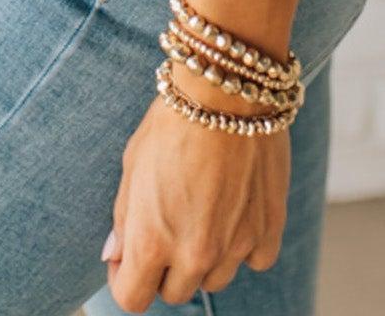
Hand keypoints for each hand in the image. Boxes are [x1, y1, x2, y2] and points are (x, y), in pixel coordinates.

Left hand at [101, 91, 288, 312]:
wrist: (227, 90)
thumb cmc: (173, 121)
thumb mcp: (133, 165)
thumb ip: (124, 219)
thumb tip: (115, 255)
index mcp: (151, 242)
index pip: (132, 298)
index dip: (125, 279)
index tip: (129, 258)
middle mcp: (194, 254)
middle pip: (175, 293)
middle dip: (166, 267)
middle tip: (169, 226)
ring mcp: (235, 245)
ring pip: (215, 279)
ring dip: (207, 258)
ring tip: (205, 210)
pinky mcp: (269, 228)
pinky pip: (256, 260)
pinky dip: (246, 244)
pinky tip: (238, 210)